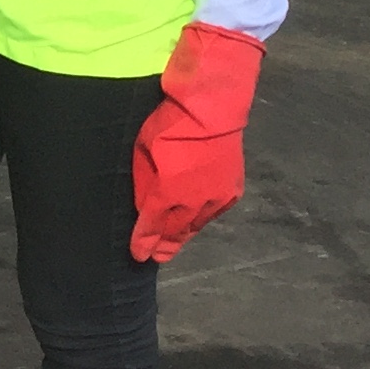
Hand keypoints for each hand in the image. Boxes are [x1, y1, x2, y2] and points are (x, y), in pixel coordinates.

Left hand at [130, 23, 262, 262]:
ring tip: (172, 245)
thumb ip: (144, 183)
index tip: (138, 255)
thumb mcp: (143, 152)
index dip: (144, 242)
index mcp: (168, 193)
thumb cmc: (168, 125)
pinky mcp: (232, 190)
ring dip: (182, 235)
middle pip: (176, 231)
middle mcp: (194, 201)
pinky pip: (213, 213)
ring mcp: (216, 197)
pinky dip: (201, 220)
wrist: (211, 110)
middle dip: (164, 246)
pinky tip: (194, 223)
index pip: (152, 225)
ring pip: (196, 225)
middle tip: (155, 258)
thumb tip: (144, 206)